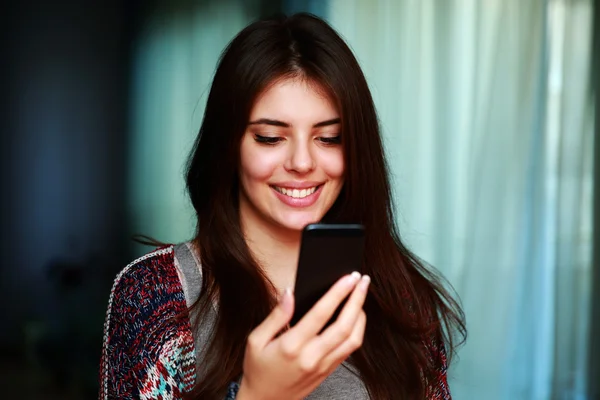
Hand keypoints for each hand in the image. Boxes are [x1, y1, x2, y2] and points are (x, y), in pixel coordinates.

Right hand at [236, 272, 369, 399]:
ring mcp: (323, 366)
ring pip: (353, 339)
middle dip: (357, 299)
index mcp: (292, 346)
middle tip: (362, 280)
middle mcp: (311, 357)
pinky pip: (349, 349)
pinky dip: (357, 330)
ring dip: (361, 315)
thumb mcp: (255, 340)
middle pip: (344, 325)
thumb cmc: (258, 369)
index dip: (338, 293)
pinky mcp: (328, 371)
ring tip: (360, 295)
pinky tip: (355, 316)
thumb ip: (275, 316)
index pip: (321, 314)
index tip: (348, 277)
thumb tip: (289, 293)